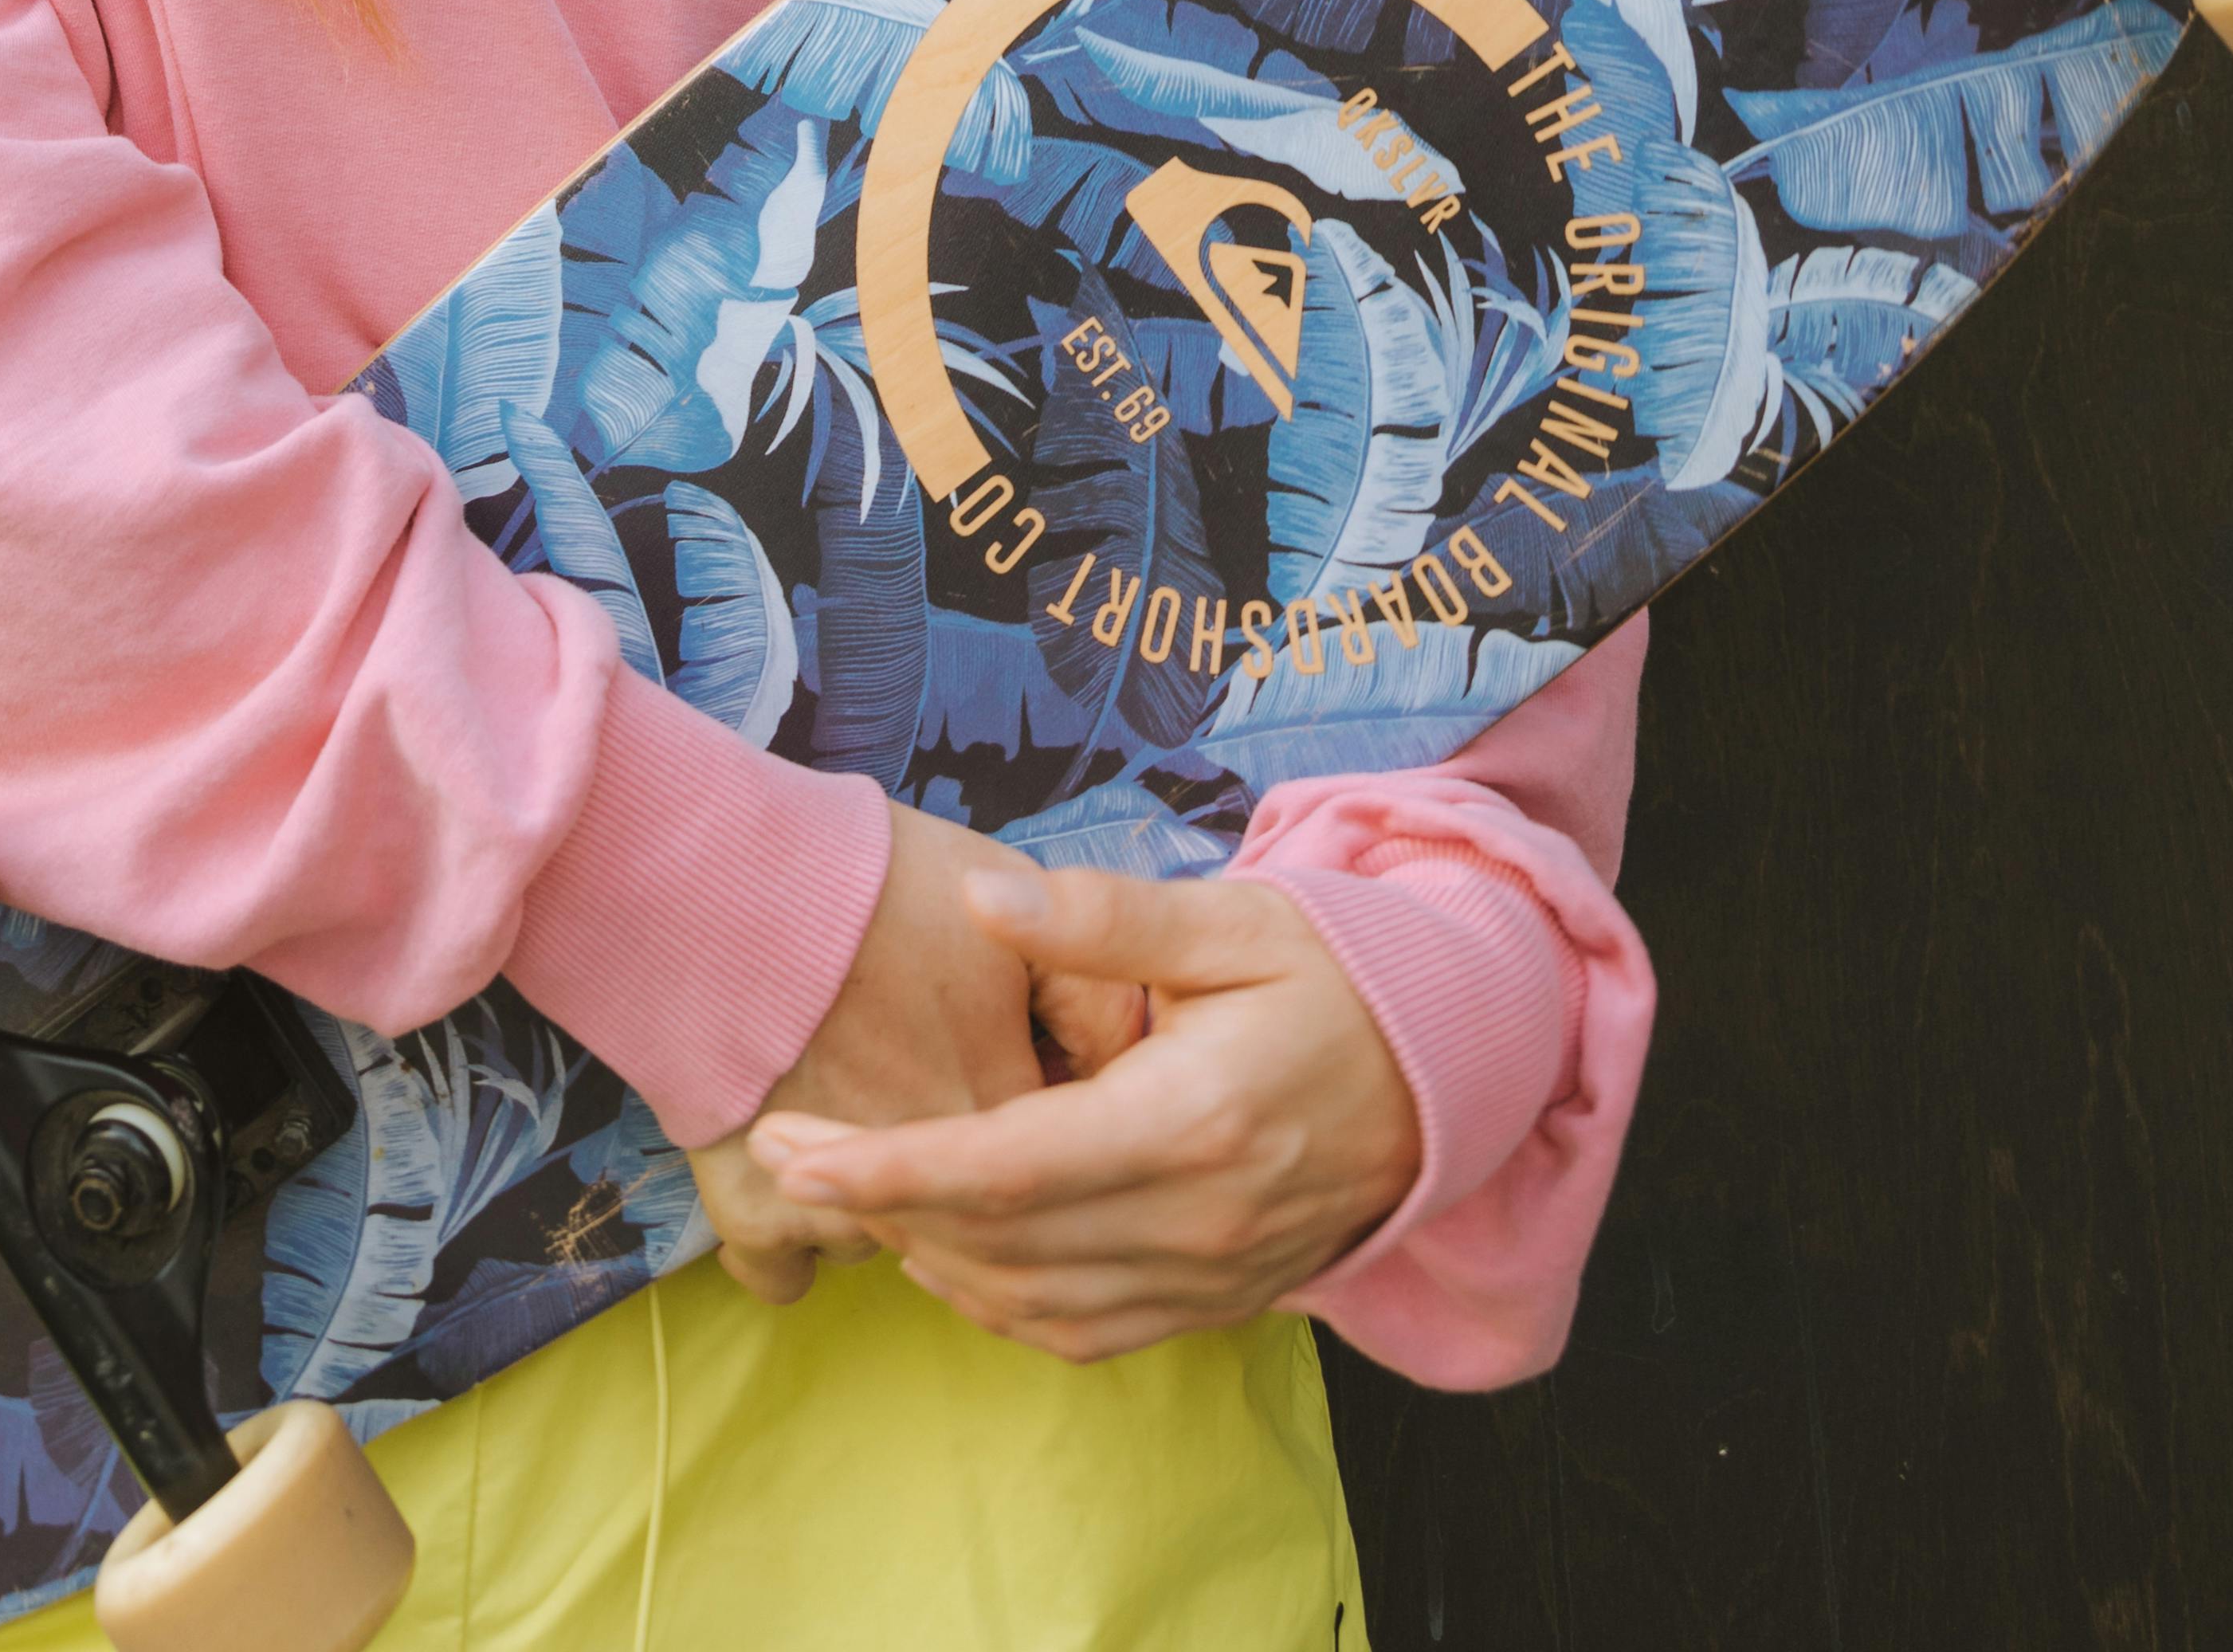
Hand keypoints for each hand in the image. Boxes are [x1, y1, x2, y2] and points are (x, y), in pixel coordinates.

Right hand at [676, 805, 1045, 1307]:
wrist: (719, 885)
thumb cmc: (869, 882)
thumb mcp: (1011, 906)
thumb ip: (1092, 997)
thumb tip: (1134, 1063)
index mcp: (1007, 1124)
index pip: (1058, 1171)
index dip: (1047, 1124)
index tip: (1018, 1068)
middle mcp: (934, 1197)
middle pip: (972, 1225)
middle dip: (973, 1177)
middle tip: (937, 1086)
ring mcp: (838, 1216)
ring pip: (887, 1247)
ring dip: (889, 1208)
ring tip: (866, 1114)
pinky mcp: (752, 1216)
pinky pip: (785, 1277)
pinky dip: (791, 1244)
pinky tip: (799, 1186)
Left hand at [739, 867, 1418, 1363]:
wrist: (1444, 1073)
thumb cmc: (1328, 978)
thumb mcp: (1230, 920)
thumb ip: (1100, 916)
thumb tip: (980, 900)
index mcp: (1191, 1120)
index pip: (1006, 1165)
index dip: (889, 1163)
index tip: (792, 1145)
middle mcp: (1196, 1221)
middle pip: (1000, 1244)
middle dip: (878, 1204)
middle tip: (788, 1155)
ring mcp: (1209, 1278)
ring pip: (1031, 1302)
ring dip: (929, 1255)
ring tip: (855, 1188)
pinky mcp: (1217, 1305)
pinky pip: (1083, 1332)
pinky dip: (1001, 1302)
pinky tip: (950, 1248)